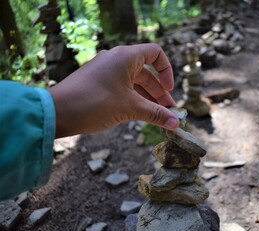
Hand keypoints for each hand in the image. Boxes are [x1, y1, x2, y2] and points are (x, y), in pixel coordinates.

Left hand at [49, 43, 178, 137]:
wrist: (56, 112)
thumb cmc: (94, 103)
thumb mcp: (130, 108)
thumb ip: (156, 114)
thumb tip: (176, 123)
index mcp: (126, 57)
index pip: (155, 53)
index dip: (166, 71)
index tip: (168, 90)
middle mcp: (116, 60)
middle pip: (146, 73)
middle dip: (159, 94)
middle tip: (169, 113)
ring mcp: (105, 71)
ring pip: (134, 83)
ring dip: (147, 99)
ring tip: (158, 118)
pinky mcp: (97, 83)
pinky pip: (122, 88)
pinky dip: (133, 100)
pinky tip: (139, 115)